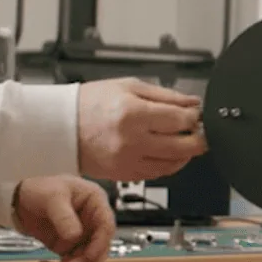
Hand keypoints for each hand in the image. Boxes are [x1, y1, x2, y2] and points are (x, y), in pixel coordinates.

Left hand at [14, 175, 114, 261]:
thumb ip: (64, 216)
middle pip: (99, 248)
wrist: (22, 199)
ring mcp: (83, 236)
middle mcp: (93, 222)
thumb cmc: (41, 190)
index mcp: (95, 203)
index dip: (100, 243)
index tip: (88, 256)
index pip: (106, 226)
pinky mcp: (70, 247)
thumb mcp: (53, 197)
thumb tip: (75, 237)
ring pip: (86, 260)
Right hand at [77, 78, 206, 180]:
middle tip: (202, 130)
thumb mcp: (129, 86)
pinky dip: (171, 164)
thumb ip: (166, 95)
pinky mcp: (125, 175)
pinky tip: (170, 152)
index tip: (198, 113)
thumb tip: (193, 103)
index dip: (196, 116)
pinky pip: (159, 174)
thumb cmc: (90, 103)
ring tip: (185, 139)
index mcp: (133, 113)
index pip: (181, 119)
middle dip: (200, 138)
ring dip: (188, 152)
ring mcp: (129, 161)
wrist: (60, 127)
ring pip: (175, 163)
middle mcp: (132, 140)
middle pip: (184, 145)